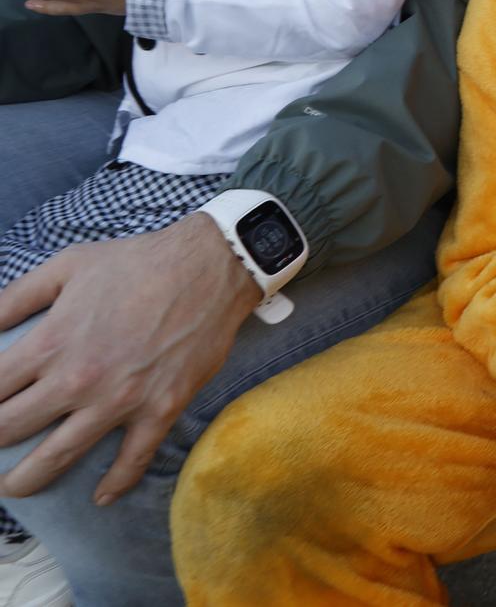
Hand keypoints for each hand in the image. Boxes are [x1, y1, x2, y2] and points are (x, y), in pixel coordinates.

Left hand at [0, 217, 260, 503]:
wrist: (212, 266)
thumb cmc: (137, 262)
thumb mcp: (67, 266)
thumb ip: (14, 298)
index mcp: (51, 343)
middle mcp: (79, 379)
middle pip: (11, 429)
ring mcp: (121, 399)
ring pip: (58, 456)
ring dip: (27, 479)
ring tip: (13, 488)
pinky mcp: (160, 408)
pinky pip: (134, 458)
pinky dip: (116, 483)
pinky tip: (102, 497)